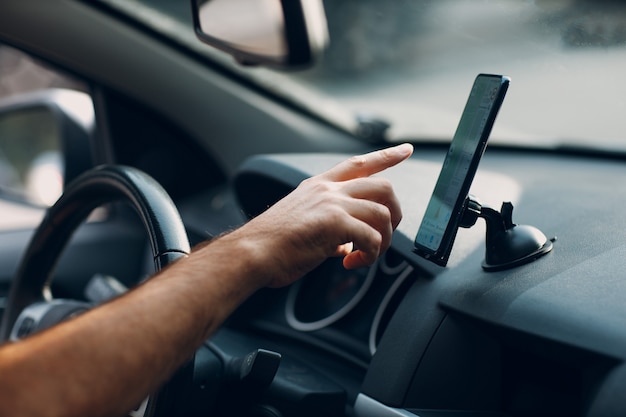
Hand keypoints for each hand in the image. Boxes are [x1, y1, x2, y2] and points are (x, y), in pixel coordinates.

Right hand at [235, 143, 412, 287]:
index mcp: (319, 186)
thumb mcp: (303, 226)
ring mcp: (332, 203)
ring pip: (383, 212)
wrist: (253, 252)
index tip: (405, 149)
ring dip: (384, 240)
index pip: (358, 163)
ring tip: (366, 256)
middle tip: (385, 236)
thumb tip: (345, 245)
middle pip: (383, 186)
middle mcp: (328, 189)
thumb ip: (330, 230)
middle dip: (395, 212)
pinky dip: (369, 255)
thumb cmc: (272, 245)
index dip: (386, 156)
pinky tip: (353, 263)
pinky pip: (372, 238)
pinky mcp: (334, 222)